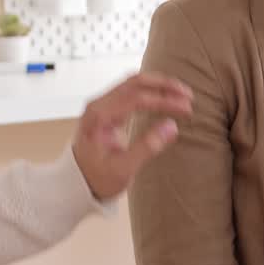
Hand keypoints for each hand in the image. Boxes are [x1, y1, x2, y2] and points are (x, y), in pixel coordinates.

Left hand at [71, 73, 193, 199]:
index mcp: (99, 117)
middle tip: (188, 95)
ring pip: (134, 82)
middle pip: (135, 82)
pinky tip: (165, 97)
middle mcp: (98, 104)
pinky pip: (130, 90)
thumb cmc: (97, 178)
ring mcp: (101, 104)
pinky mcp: (107, 107)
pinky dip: (150, 90)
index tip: (186, 109)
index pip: (137, 98)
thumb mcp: (123, 169)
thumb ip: (147, 147)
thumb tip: (172, 126)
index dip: (165, 100)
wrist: (75, 183)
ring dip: (159, 85)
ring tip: (181, 94)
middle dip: (165, 85)